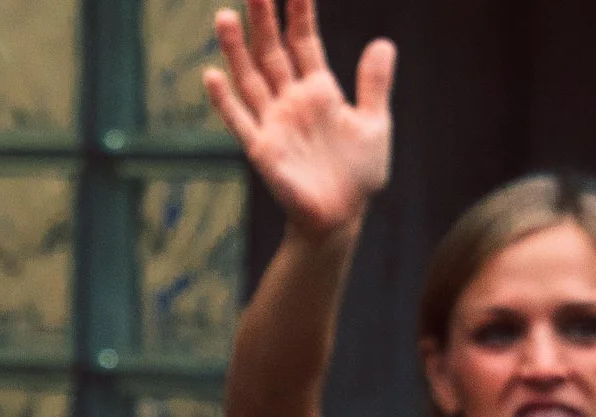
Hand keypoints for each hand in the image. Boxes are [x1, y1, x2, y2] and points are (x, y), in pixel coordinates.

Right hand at [203, 0, 394, 238]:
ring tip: (224, 16)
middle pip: (272, 51)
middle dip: (263, 19)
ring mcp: (273, 123)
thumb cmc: (359, 174)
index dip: (299, 11)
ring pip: (251, 78)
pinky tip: (212, 76)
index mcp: (319, 90)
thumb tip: (383, 41)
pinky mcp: (261, 149)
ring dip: (237, 50)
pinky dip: (224, 100)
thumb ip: (374, 84)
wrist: (340, 217)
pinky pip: (239, 120)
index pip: (304, 41)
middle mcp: (291, 100)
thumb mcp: (375, 124)